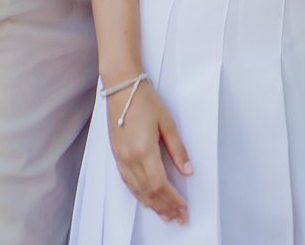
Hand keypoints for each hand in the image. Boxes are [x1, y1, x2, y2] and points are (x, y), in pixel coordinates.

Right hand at [105, 79, 191, 223]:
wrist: (121, 87)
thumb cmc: (145, 100)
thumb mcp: (167, 122)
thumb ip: (178, 149)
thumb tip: (188, 171)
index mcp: (144, 150)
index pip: (160, 185)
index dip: (173, 199)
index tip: (184, 207)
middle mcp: (130, 159)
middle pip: (149, 192)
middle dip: (165, 207)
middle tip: (179, 217)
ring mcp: (121, 159)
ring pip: (137, 191)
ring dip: (153, 205)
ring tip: (166, 214)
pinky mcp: (117, 156)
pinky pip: (128, 183)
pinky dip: (139, 195)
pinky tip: (146, 200)